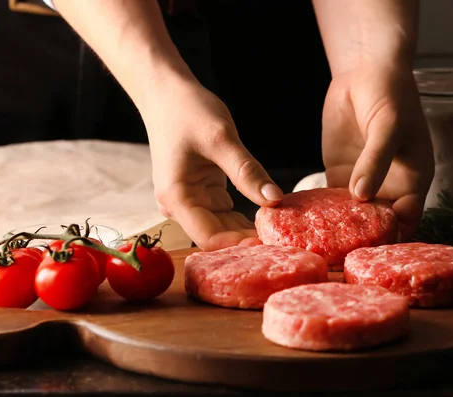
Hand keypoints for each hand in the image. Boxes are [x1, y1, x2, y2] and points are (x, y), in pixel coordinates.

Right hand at [141, 77, 282, 250]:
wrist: (166, 93)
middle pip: (218, 238)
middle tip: (286, 242)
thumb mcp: (221, 139)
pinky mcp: (203, 194)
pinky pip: (226, 214)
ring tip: (283, 233)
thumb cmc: (187, 111)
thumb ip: (247, 171)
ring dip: (250, 232)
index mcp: (177, 199)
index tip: (273, 245)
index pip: (210, 239)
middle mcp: (180, 207)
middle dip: (249, 242)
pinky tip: (271, 218)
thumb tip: (276, 200)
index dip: (241, 247)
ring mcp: (191, 202)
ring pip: (224, 228)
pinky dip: (247, 217)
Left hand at [321, 62, 434, 240]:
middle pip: (381, 225)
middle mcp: (391, 187)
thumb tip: (363, 196)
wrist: (367, 71)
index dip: (394, 235)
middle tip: (340, 256)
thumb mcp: (389, 126)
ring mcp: (365, 183)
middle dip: (364, 240)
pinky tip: (306, 223)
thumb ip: (376, 161)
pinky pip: (333, 200)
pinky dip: (323, 212)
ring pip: (355, 216)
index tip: (372, 248)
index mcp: (414, 180)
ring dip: (341, 230)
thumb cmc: (391, 96)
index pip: (408, 218)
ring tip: (319, 247)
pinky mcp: (342, 175)